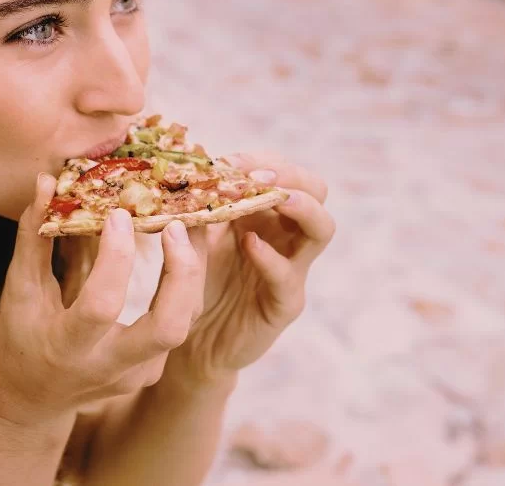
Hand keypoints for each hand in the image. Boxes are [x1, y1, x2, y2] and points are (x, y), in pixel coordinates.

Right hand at [0, 173, 206, 425]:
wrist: (31, 401)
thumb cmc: (19, 340)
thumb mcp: (18, 292)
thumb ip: (34, 239)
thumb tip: (46, 183)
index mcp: (69, 348)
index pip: (101, 306)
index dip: (114, 259)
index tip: (119, 214)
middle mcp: (110, 367)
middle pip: (168, 328)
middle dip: (182, 272)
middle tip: (175, 225)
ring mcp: (138, 373)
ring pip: (184, 322)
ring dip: (193, 271)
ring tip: (188, 224)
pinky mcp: (153, 369)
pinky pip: (180, 323)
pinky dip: (186, 284)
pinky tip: (184, 249)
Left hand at [167, 153, 334, 384]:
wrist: (191, 344)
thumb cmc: (194, 285)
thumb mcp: (192, 236)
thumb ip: (195, 207)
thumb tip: (184, 167)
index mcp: (265, 213)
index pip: (283, 171)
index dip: (261, 160)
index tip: (228, 161)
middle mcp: (285, 236)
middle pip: (316, 190)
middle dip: (288, 175)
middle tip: (255, 175)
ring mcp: (291, 269)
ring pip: (321, 228)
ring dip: (299, 206)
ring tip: (274, 197)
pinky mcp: (284, 304)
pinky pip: (289, 277)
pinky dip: (271, 257)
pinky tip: (250, 244)